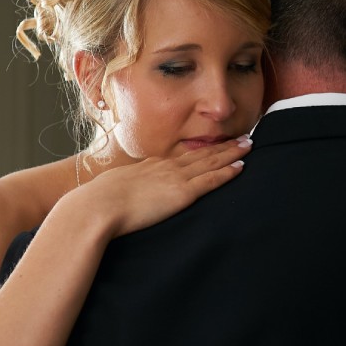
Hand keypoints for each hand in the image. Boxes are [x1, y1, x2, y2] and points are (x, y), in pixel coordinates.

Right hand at [79, 136, 251, 236]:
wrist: (97, 207)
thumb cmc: (98, 204)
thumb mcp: (112, 190)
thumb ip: (123, 191)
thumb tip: (119, 197)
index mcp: (150, 167)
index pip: (182, 157)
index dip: (201, 151)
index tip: (214, 146)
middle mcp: (166, 167)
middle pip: (201, 154)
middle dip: (224, 146)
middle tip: (243, 138)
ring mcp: (175, 178)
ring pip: (211, 162)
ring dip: (232, 153)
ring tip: (248, 146)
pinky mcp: (182, 193)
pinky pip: (211, 180)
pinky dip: (228, 172)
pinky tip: (241, 167)